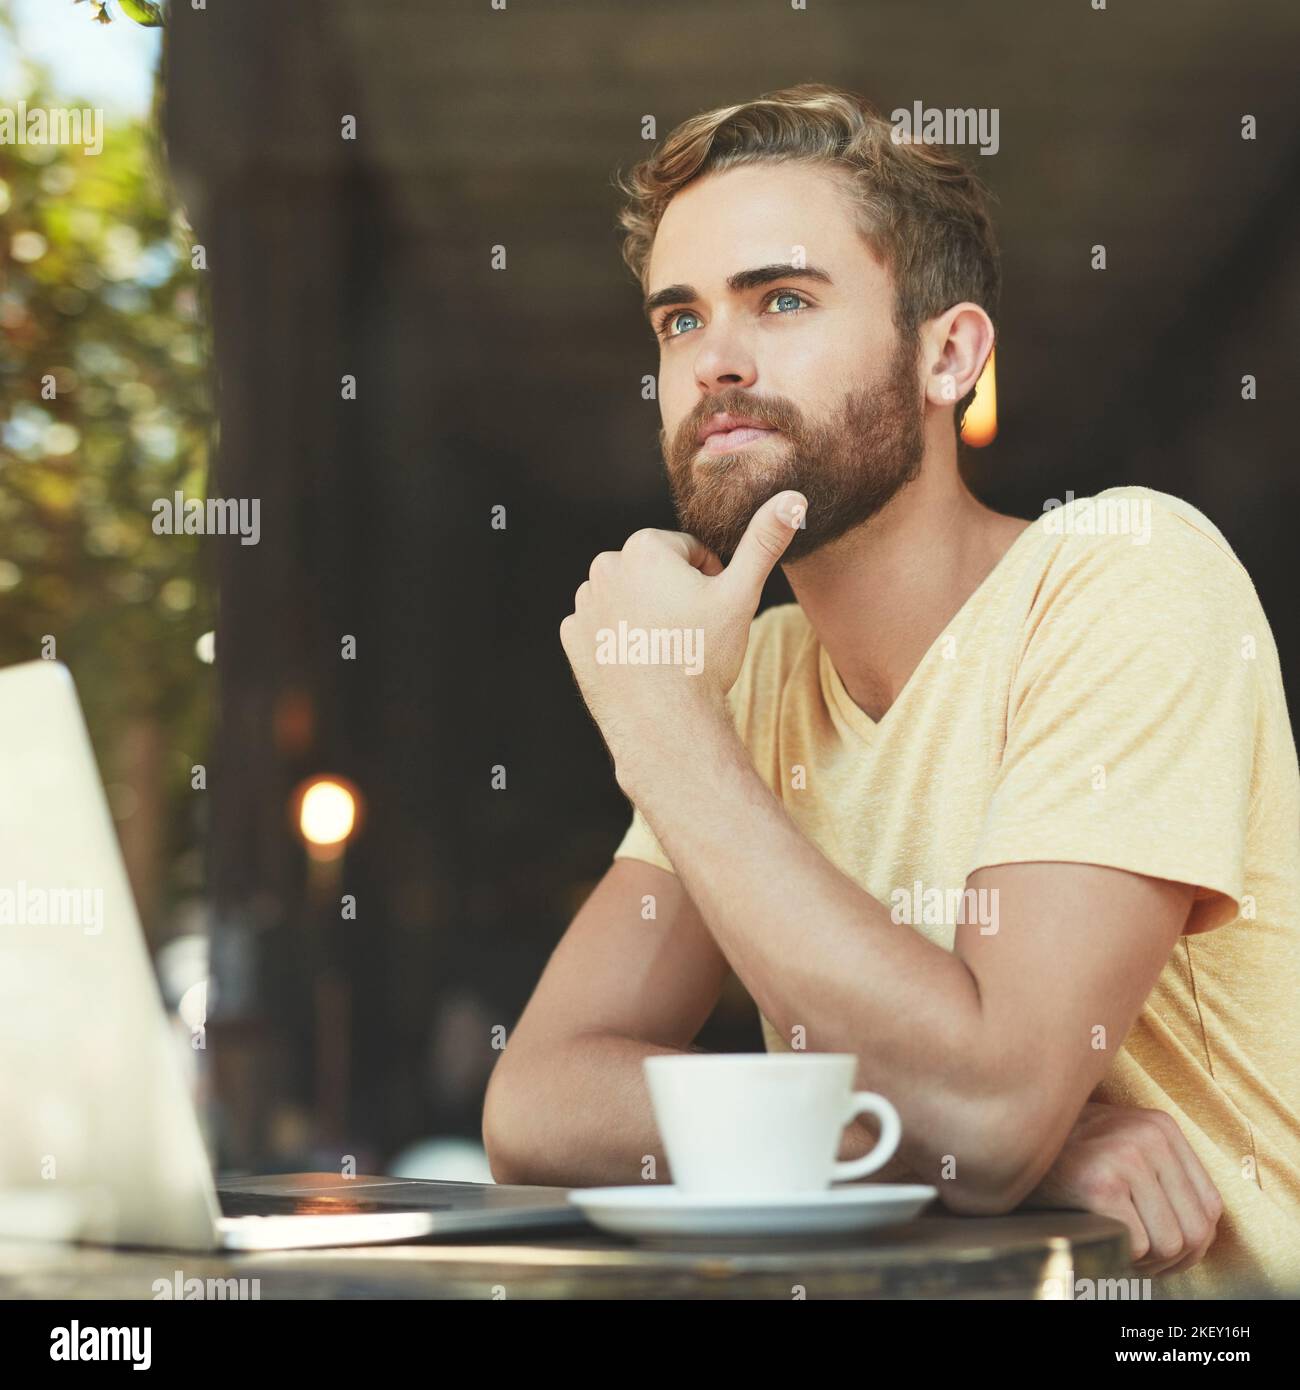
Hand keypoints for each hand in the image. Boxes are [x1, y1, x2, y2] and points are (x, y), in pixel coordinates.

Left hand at [559, 491, 805, 777]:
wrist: (665, 722)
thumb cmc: (703, 657)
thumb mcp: (741, 595)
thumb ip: (763, 542)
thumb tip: (793, 499)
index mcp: (644, 548)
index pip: (687, 552)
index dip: (709, 581)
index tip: (712, 611)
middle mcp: (605, 568)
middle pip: (654, 572)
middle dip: (673, 594)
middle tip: (691, 632)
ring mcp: (585, 604)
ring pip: (627, 597)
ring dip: (645, 614)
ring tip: (666, 649)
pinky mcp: (573, 638)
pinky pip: (601, 627)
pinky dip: (619, 638)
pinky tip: (640, 662)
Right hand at [1019, 1102, 1223, 1275]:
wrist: (1009, 1141)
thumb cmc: (1068, 1156)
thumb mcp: (1124, 1145)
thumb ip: (1163, 1173)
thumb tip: (1202, 1233)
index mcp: (1161, 1126)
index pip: (1210, 1207)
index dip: (1194, 1242)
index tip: (1165, 1252)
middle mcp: (1149, 1136)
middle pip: (1196, 1230)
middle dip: (1172, 1260)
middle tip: (1143, 1261)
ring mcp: (1125, 1157)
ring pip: (1170, 1243)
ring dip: (1147, 1261)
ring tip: (1121, 1250)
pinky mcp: (1100, 1183)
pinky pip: (1137, 1245)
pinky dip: (1122, 1255)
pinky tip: (1102, 1239)